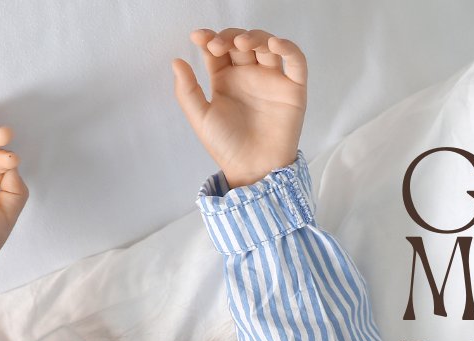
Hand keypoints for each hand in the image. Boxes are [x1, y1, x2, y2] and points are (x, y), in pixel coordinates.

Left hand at [172, 28, 307, 189]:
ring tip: (242, 45)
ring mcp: (272, 81)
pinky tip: (275, 44)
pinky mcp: (293, 90)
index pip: (218, 48)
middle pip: (241, 42)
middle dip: (230, 37)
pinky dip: (288, 48)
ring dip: (255, 37)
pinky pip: (296, 62)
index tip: (199, 37)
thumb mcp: (200, 119)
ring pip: (267, 46)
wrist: (253, 170)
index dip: (209, 37)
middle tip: (220, 46)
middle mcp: (249, 77)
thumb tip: (177, 61)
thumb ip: (187, 91)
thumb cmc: (228, 148)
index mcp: (226, 80)